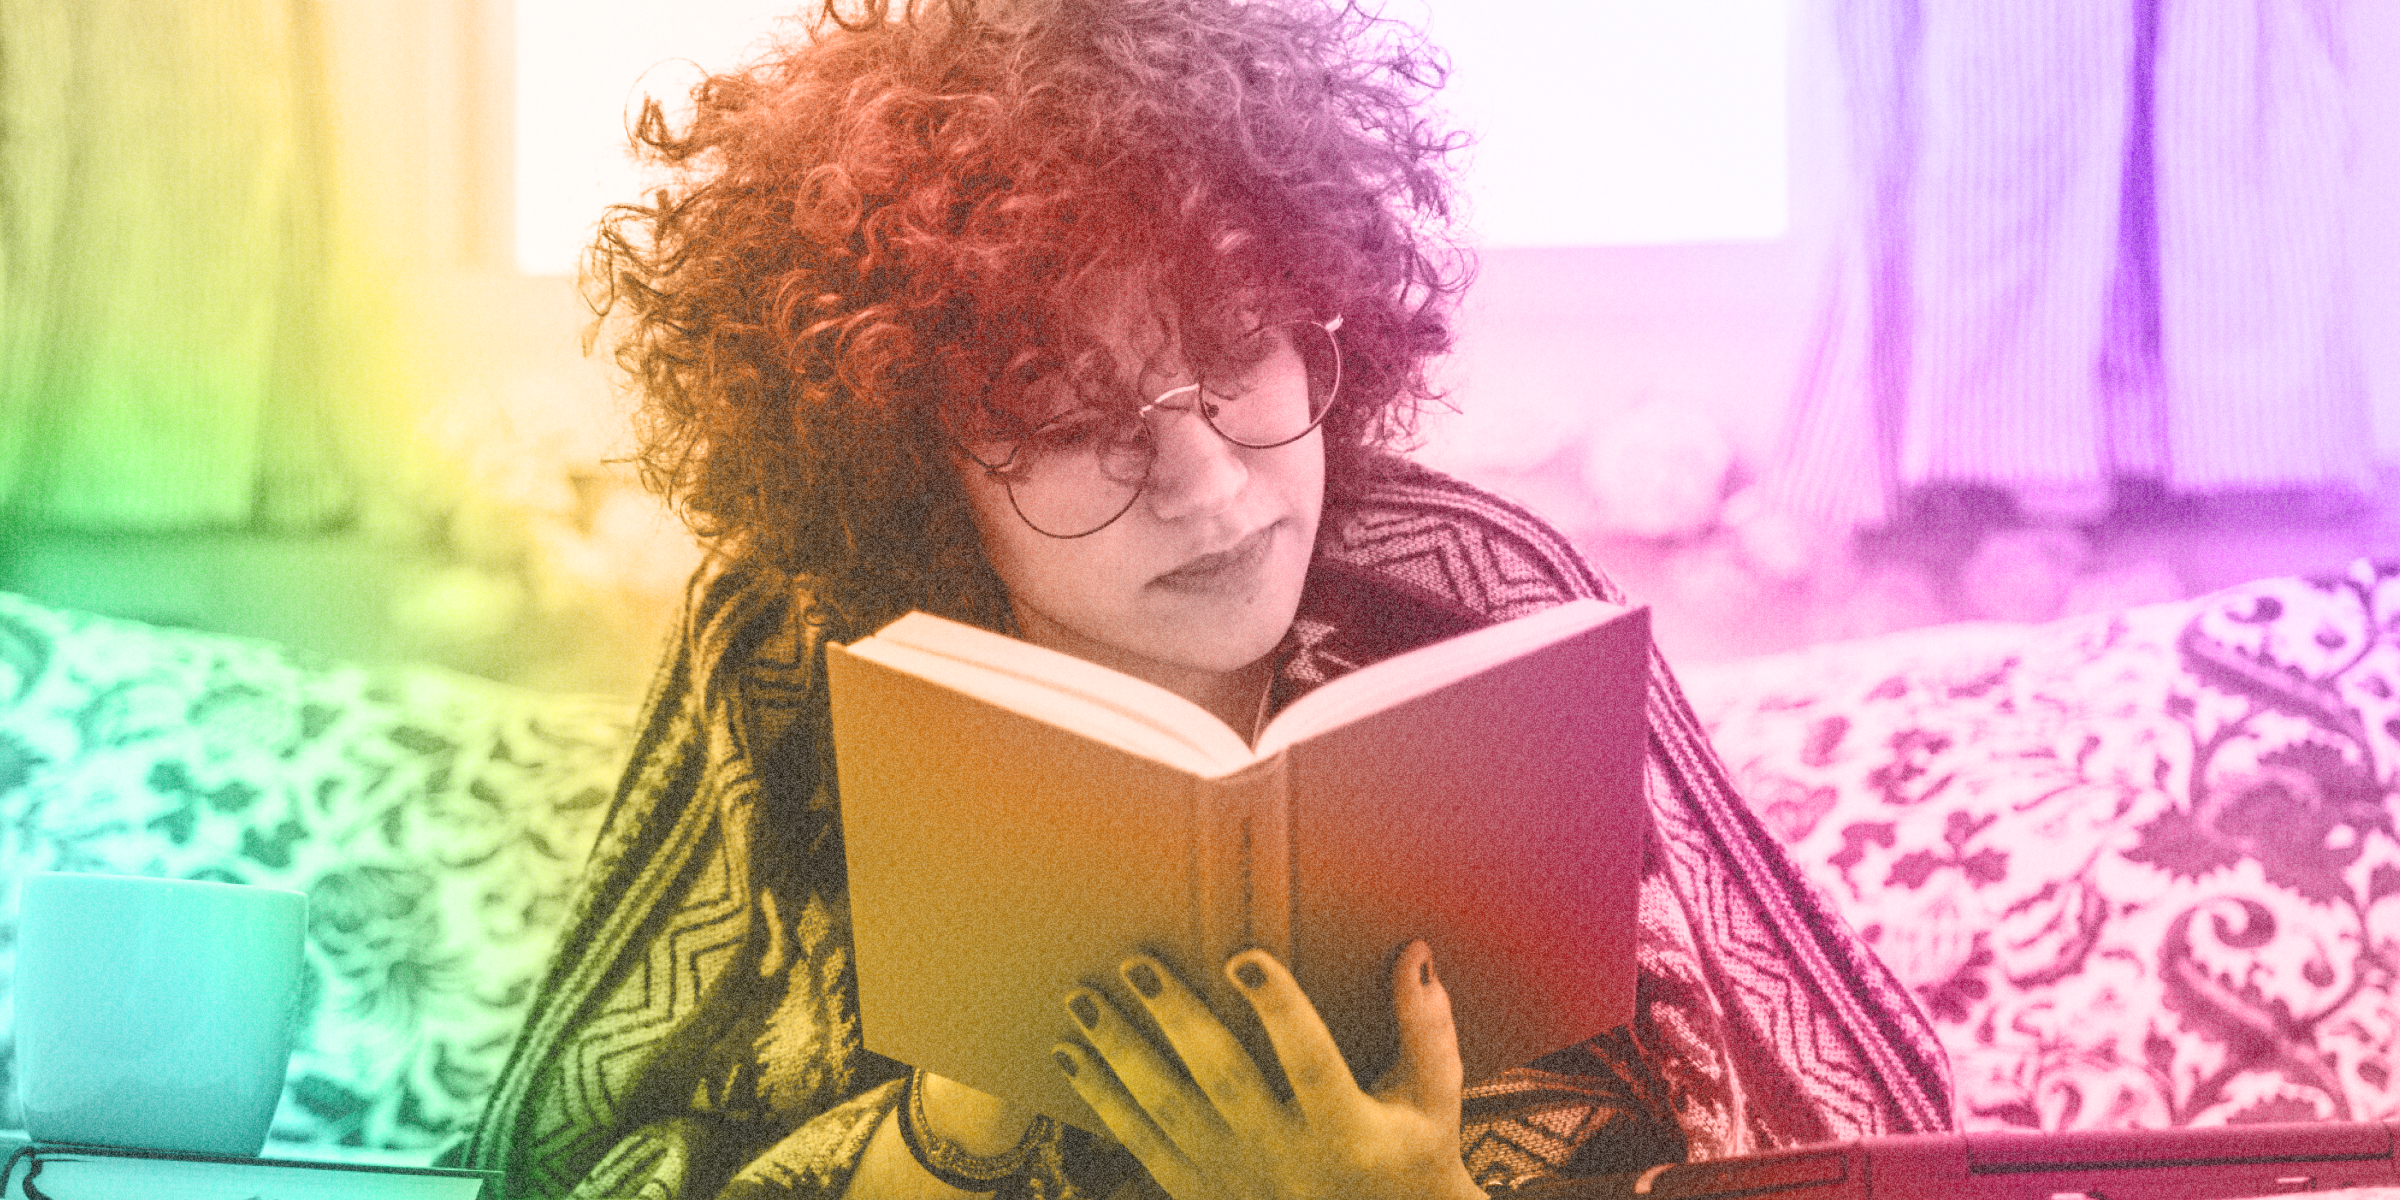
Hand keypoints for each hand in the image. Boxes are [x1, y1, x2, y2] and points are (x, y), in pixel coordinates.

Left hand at [1052, 939, 1486, 1199]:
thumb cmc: (1412, 1158)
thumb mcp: (1433, 1100)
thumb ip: (1425, 1027)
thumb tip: (1413, 952)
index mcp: (1347, 1131)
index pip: (1309, 1061)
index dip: (1278, 1009)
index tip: (1246, 958)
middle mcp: (1285, 1158)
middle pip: (1220, 1082)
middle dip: (1175, 1021)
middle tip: (1138, 965)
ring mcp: (1236, 1181)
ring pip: (1166, 1113)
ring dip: (1120, 1055)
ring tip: (1084, 1001)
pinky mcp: (1201, 1194)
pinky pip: (1141, 1145)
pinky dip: (1103, 1101)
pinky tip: (1073, 1058)